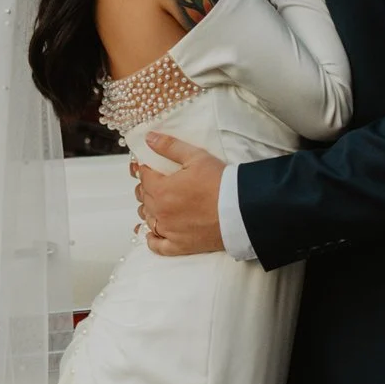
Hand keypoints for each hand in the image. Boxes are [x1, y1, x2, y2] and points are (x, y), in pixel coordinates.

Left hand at [135, 131, 227, 255]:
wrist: (241, 210)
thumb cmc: (220, 182)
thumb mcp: (196, 157)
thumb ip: (170, 146)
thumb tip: (149, 137)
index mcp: (160, 189)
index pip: (144, 176)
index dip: (146, 169)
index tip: (151, 166)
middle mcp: (160, 211)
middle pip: (144, 197)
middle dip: (148, 187)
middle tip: (158, 181)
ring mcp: (168, 231)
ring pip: (148, 218)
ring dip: (150, 209)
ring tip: (159, 202)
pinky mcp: (179, 246)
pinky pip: (157, 245)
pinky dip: (152, 238)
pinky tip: (152, 233)